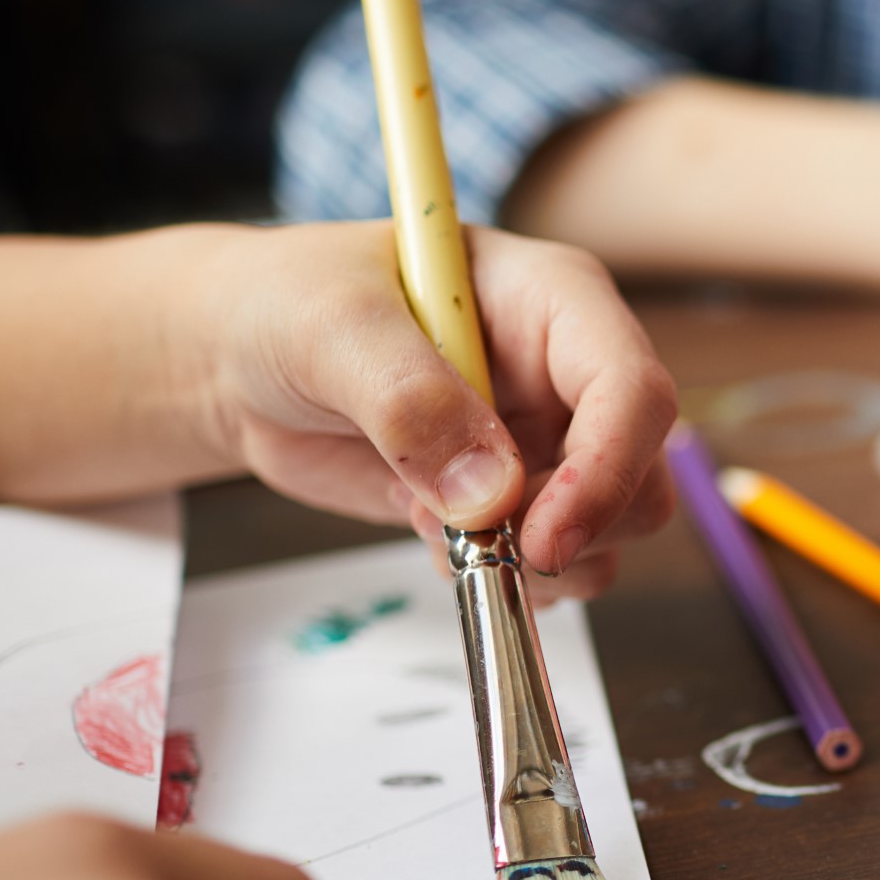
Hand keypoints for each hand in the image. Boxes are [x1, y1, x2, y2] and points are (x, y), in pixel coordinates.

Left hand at [187, 223, 678, 599]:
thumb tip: (492, 494)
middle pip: (642, 473)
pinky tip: (429, 535)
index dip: (607, 467)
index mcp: (553, 302)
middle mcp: (568, 375)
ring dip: (538, 562)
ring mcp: (546, 443)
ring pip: (610, 532)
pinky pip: (555, 566)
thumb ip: (410, 401)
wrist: (237, 358)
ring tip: (436, 527)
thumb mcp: (331, 329)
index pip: (631, 389)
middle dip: (579, 527)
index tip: (546, 536)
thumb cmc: (286, 305)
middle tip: (487, 545)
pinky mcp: (515, 501)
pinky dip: (504, 578)